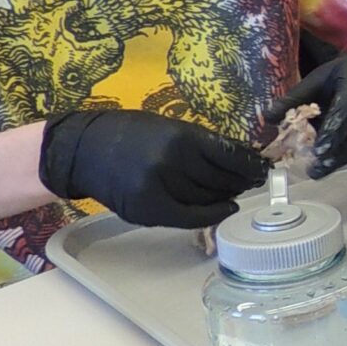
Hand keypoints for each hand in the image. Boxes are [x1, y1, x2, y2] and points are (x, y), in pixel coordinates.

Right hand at [39, 108, 268, 228]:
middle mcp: (172, 162)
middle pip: (220, 179)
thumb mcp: (169, 127)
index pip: (228, 155)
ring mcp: (159, 188)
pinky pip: (189, 218)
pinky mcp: (147, 210)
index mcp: (180, 136)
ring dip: (226, 196)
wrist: (84, 150)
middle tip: (253, 181)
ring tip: (236, 192)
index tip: (263, 167)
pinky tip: (224, 209)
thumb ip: (201, 144)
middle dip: (241, 181)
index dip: (250, 164)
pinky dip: (210, 215)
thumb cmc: (130, 134)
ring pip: (207, 199)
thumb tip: (240, 160)